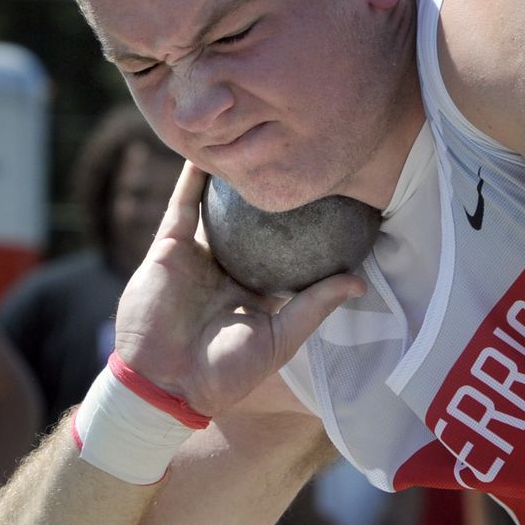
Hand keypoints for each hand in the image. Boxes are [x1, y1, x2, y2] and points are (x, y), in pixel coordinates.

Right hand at [114, 162, 364, 417]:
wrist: (165, 381)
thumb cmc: (225, 371)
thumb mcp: (280, 339)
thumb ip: (314, 306)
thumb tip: (358, 280)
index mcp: (255, 292)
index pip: (283, 252)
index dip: (302, 228)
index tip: (329, 197)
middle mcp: (227, 270)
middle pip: (251, 224)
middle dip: (268, 194)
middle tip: (293, 157)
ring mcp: (197, 257)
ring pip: (215, 208)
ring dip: (227, 179)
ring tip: (250, 143)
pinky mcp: (169, 249)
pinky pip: (182, 207)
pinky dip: (191, 179)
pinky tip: (207, 153)